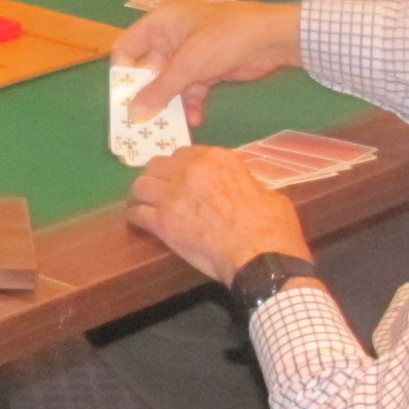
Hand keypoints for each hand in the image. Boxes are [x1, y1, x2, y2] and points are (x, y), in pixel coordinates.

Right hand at [114, 0, 303, 124]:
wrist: (271, 38)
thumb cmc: (223, 39)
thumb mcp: (188, 64)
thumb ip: (160, 90)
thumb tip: (134, 115)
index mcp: (159, 24)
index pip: (127, 47)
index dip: (123, 73)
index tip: (123, 100)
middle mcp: (170, 38)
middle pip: (147, 70)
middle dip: (147, 96)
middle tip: (141, 124)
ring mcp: (189, 55)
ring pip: (169, 84)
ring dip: (170, 105)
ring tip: (167, 129)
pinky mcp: (206, 69)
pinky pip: (189, 90)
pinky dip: (190, 104)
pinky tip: (194, 120)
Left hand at [126, 145, 309, 284]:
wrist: (260, 255)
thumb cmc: (271, 226)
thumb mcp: (265, 191)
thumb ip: (244, 182)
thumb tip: (242, 188)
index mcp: (218, 158)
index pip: (185, 153)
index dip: (181, 167)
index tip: (182, 178)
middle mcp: (190, 170)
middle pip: (159, 164)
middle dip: (158, 176)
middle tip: (161, 190)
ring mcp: (173, 195)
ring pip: (141, 185)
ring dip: (142, 194)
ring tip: (144, 203)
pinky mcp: (162, 222)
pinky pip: (137, 213)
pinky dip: (136, 216)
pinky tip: (140, 221)